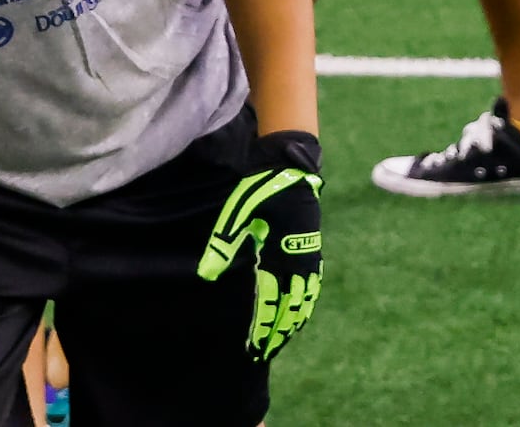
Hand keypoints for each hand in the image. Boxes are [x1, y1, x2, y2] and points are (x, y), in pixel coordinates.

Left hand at [197, 131, 323, 362]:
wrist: (292, 168)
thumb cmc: (262, 190)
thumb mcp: (238, 215)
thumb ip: (223, 245)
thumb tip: (207, 275)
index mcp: (278, 255)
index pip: (271, 301)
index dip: (265, 326)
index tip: (257, 348)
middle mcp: (296, 260)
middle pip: (290, 305)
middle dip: (278, 331)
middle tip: (267, 352)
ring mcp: (307, 254)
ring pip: (304, 296)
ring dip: (294, 319)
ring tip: (284, 339)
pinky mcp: (311, 247)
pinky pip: (312, 283)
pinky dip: (307, 301)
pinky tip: (302, 309)